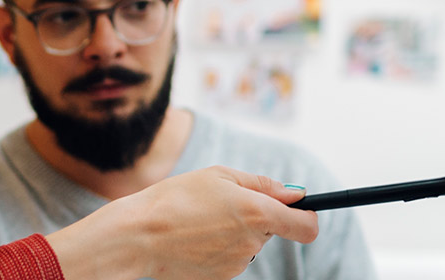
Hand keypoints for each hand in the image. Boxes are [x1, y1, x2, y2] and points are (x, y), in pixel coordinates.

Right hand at [45, 166, 317, 279]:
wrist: (137, 236)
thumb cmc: (174, 199)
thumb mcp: (218, 176)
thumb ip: (262, 184)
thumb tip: (294, 195)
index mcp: (258, 214)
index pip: (307, 226)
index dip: (306, 216)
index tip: (297, 210)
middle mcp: (253, 243)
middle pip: (270, 231)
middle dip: (254, 217)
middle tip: (220, 204)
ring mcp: (237, 265)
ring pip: (248, 244)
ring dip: (233, 232)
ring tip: (198, 221)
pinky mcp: (220, 279)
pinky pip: (228, 259)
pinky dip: (216, 248)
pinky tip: (192, 238)